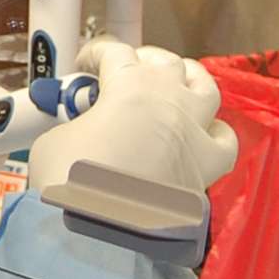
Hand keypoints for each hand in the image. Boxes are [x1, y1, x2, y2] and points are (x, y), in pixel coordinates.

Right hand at [28, 41, 238, 192]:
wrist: (101, 227)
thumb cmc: (71, 179)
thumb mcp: (53, 139)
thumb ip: (73, 122)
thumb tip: (81, 128)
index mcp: (130, 85)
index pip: (115, 51)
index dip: (96, 53)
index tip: (85, 64)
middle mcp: (169, 99)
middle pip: (164, 61)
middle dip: (142, 59)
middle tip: (124, 71)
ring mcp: (194, 131)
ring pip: (205, 86)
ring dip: (187, 79)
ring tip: (172, 83)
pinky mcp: (207, 165)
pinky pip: (225, 138)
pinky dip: (213, 130)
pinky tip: (199, 132)